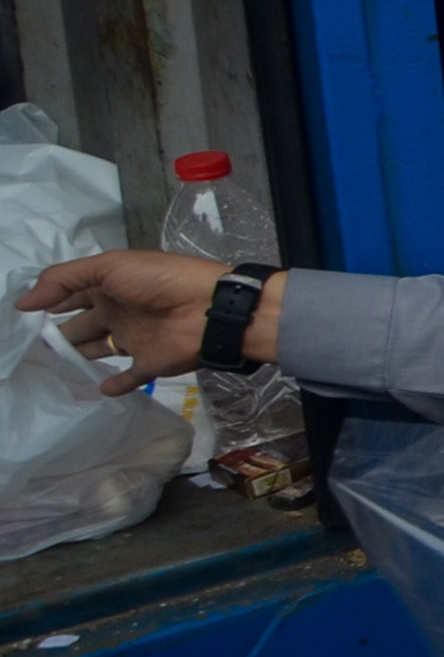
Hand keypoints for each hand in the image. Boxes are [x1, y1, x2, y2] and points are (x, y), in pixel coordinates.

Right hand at [13, 251, 252, 394]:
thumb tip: (23, 303)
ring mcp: (134, 339)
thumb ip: (64, 280)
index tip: (22, 318)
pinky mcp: (149, 364)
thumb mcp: (108, 266)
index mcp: (110, 286)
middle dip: (58, 334)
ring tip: (49, 367)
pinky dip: (115, 385)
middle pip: (81, 325)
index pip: (72, 295)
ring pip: (99, 349)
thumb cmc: (159, 281)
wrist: (209, 308)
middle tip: (28, 349)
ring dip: (78, 356)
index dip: (49, 303)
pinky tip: (96, 390)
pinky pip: (129, 377)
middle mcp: (119, 312)